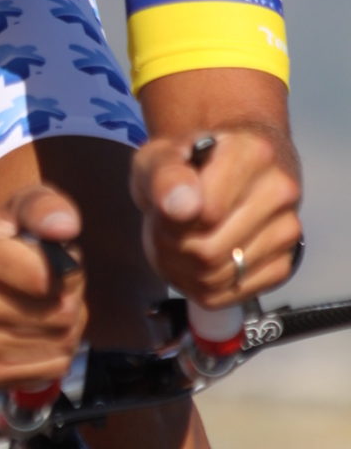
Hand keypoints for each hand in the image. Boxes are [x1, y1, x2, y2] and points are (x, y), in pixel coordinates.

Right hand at [0, 186, 86, 389]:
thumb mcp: (17, 210)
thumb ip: (44, 207)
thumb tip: (65, 227)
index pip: (45, 277)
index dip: (68, 268)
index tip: (59, 260)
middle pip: (60, 312)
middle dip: (72, 295)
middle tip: (56, 283)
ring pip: (62, 342)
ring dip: (69, 323)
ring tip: (47, 304)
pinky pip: (53, 367)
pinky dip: (58, 349)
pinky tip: (40, 331)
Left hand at [131, 128, 301, 307]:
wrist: (221, 166)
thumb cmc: (188, 161)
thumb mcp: (160, 156)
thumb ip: (165, 177)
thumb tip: (180, 207)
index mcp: (253, 153)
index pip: (205, 214)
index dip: (170, 220)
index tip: (163, 206)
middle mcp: (280, 191)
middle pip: (208, 252)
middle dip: (171, 247)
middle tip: (165, 227)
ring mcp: (287, 230)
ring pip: (216, 278)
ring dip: (181, 269)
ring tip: (178, 240)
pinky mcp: (284, 263)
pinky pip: (230, 295)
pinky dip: (202, 286)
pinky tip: (196, 260)